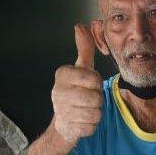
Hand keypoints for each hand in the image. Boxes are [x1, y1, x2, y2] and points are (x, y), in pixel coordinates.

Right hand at [51, 24, 102, 145]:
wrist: (63, 121)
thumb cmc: (75, 90)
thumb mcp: (81, 69)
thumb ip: (84, 48)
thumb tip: (80, 26)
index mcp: (63, 74)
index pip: (95, 79)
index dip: (97, 84)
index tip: (89, 85)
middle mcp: (58, 92)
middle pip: (96, 98)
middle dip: (98, 100)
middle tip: (88, 100)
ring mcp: (61, 111)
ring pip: (96, 113)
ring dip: (96, 114)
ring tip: (85, 110)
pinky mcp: (67, 129)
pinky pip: (91, 127)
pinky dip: (91, 126)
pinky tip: (81, 122)